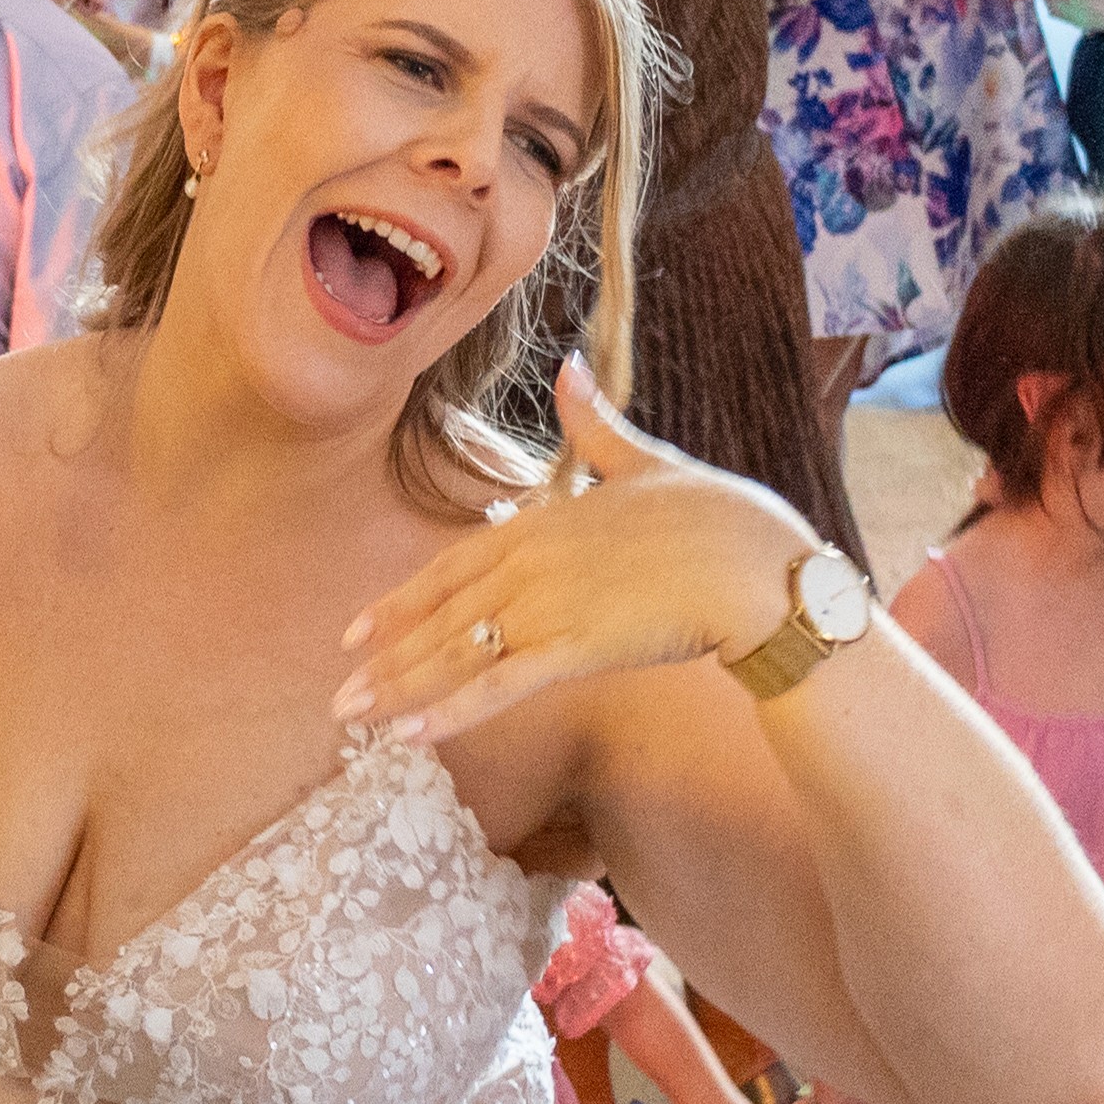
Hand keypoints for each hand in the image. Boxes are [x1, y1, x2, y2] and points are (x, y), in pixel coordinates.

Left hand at [337, 360, 816, 744]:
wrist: (764, 571)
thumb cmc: (722, 521)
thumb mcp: (649, 463)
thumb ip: (598, 427)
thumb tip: (569, 367)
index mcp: (545, 519)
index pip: (455, 565)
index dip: (404, 599)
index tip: (359, 629)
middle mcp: (534, 560)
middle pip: (445, 613)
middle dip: (389, 655)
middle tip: (340, 692)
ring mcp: (551, 604)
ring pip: (460, 651)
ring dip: (404, 686)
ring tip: (355, 718)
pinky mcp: (577, 648)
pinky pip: (502, 685)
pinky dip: (454, 710)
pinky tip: (413, 736)